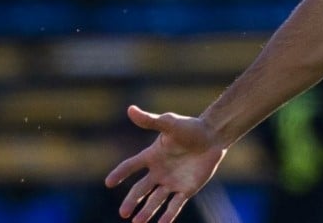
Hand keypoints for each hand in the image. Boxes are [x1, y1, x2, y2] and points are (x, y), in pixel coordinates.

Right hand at [104, 105, 228, 222]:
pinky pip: (175, 204)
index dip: (120, 173)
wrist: (213, 136)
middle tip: (124, 213)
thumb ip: (150, 121)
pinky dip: (168, 215)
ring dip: (147, 212)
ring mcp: (171, 182)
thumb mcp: (169, 124)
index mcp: (151, 156)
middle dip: (132, 202)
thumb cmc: (190, 128)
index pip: (130, 166)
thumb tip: (130, 109)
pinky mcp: (186, 189)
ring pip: (156, 200)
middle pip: (140, 189)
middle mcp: (158, 172)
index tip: (109, 183)